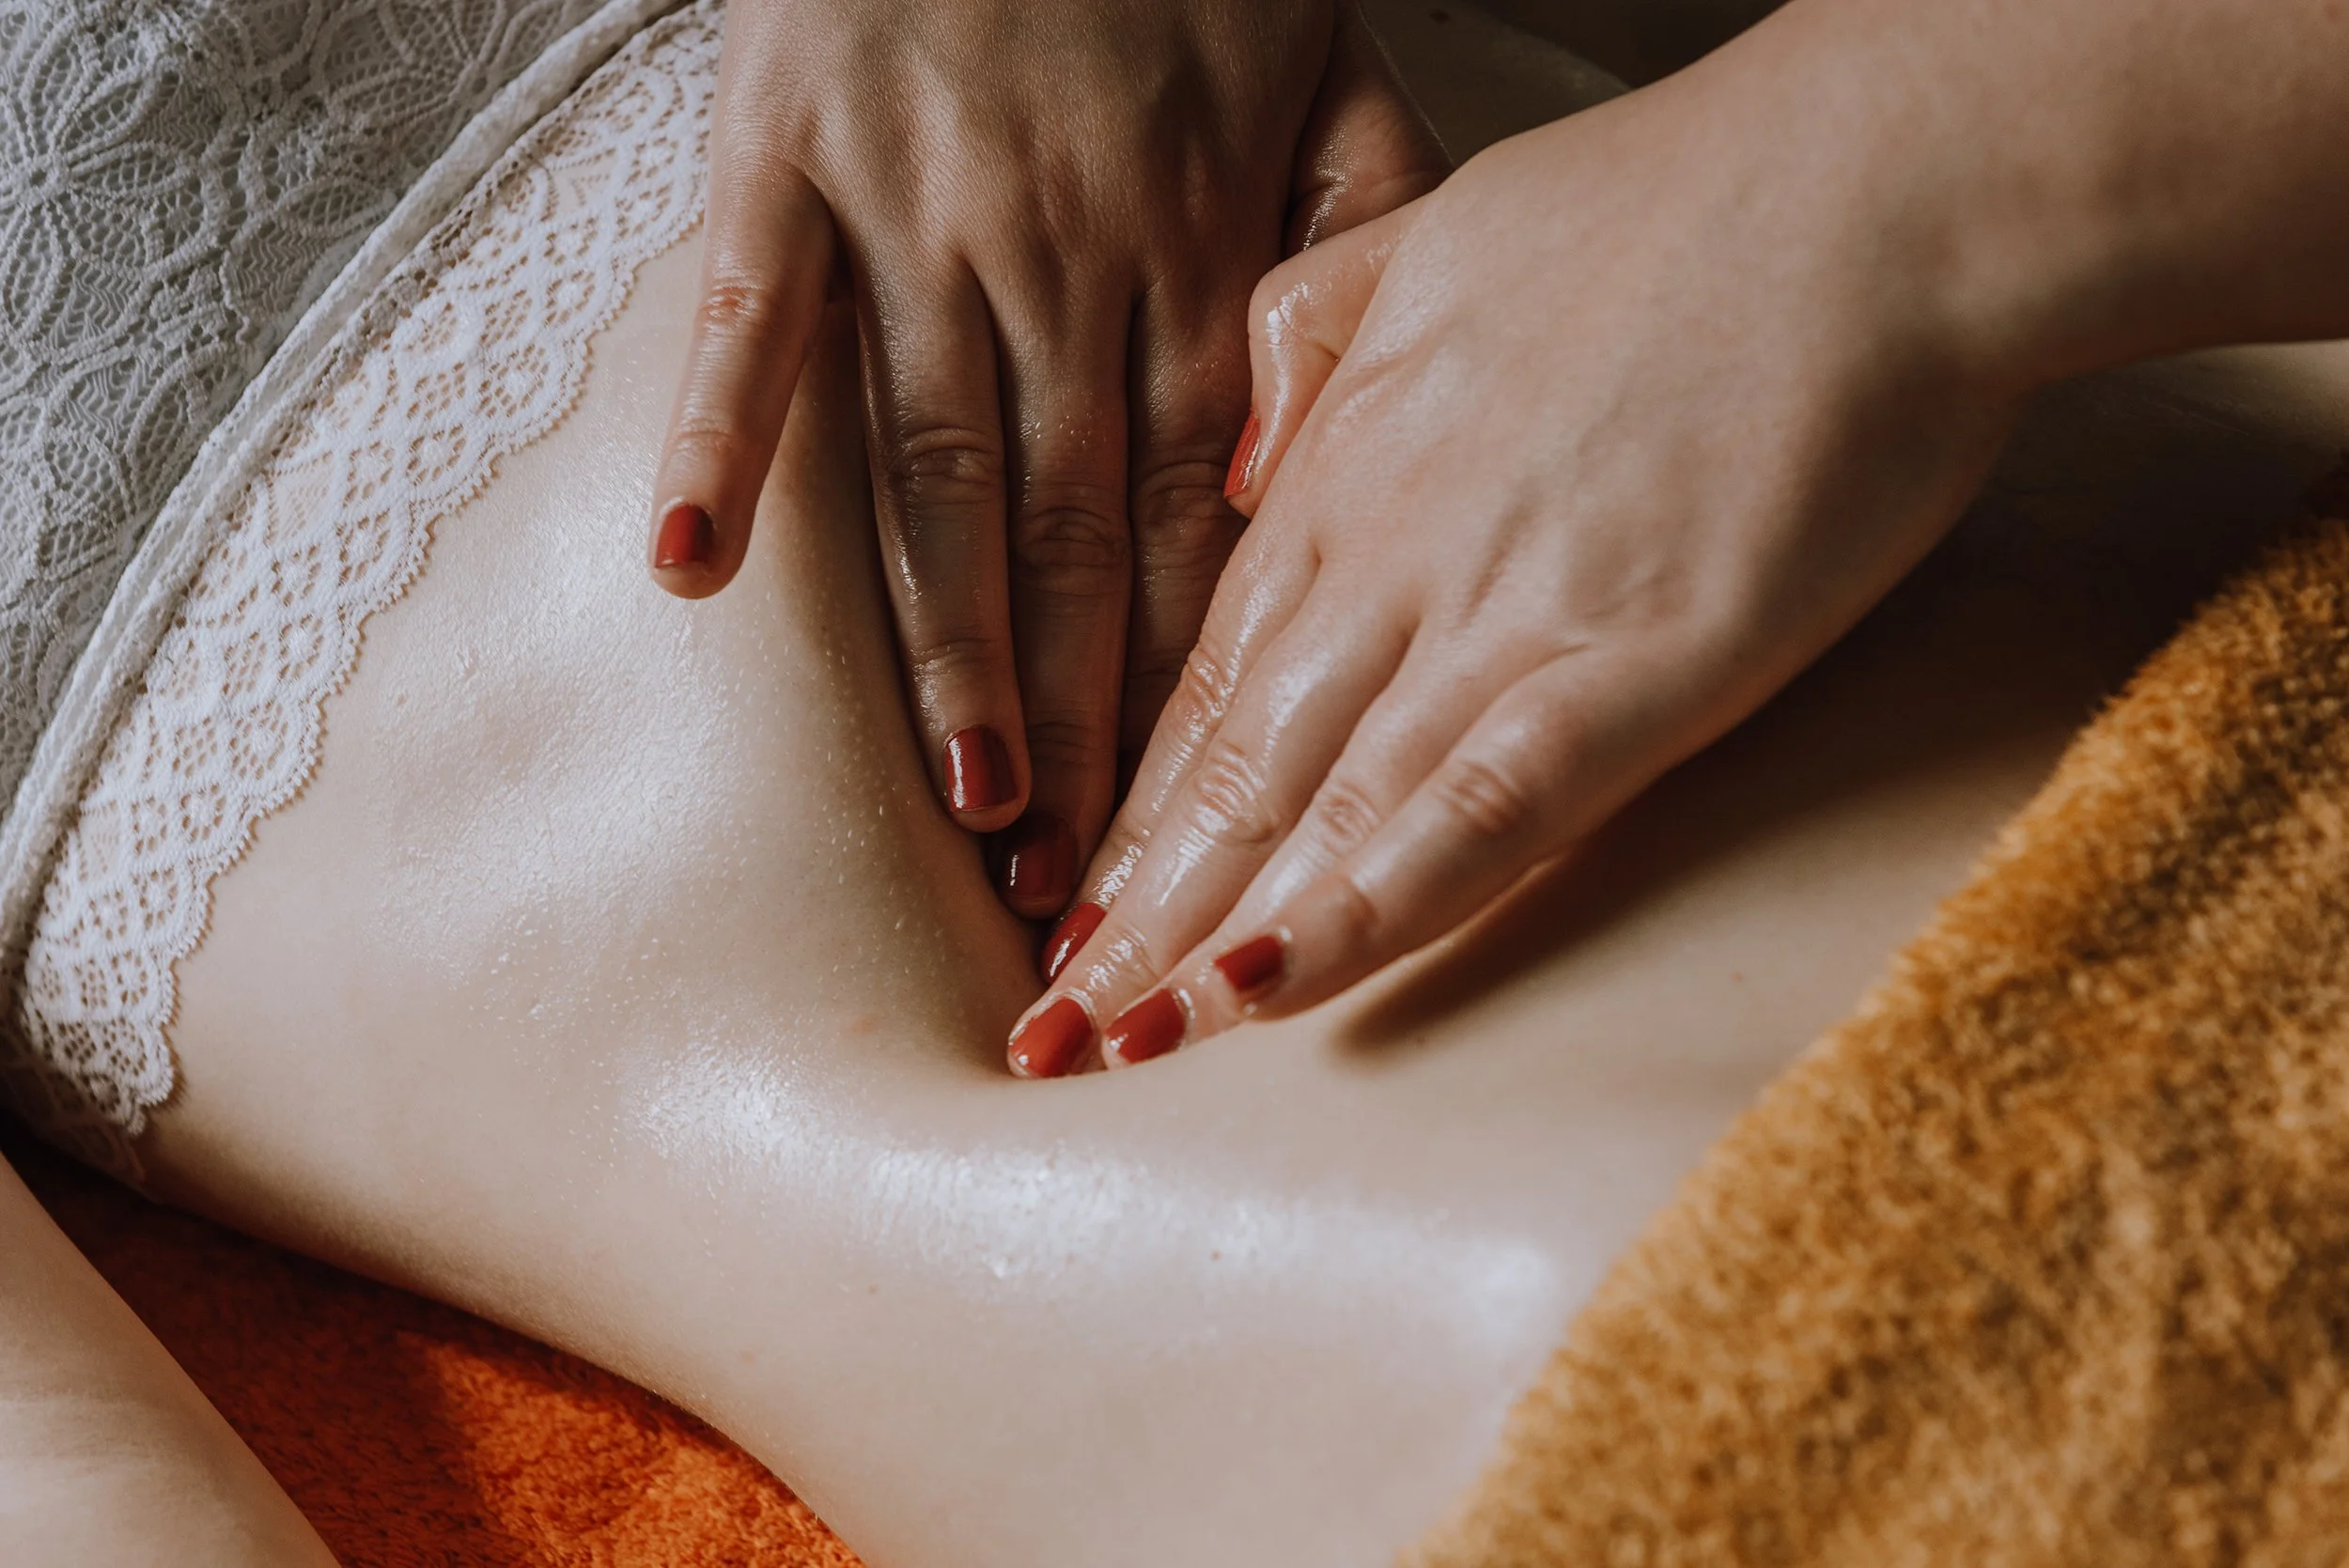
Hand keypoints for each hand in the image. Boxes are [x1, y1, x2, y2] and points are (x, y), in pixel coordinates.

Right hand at [646, 0, 1444, 918]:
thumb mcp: (1330, 74)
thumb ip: (1362, 250)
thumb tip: (1347, 441)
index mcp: (1200, 264)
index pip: (1203, 523)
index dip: (1199, 686)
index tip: (1199, 824)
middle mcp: (1067, 263)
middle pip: (1081, 533)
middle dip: (1093, 720)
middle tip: (1090, 881)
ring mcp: (921, 215)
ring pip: (941, 463)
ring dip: (954, 640)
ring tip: (969, 798)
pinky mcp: (789, 154)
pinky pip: (754, 312)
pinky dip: (720, 436)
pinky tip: (692, 573)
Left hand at [1004, 37, 2040, 1076]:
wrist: (1883, 180)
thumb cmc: (1688, 202)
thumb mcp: (1442, 227)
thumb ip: (1318, 334)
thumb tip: (1244, 467)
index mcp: (1353, 470)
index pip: (1214, 680)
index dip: (1140, 807)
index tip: (1076, 906)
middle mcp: (1395, 555)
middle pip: (1233, 766)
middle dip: (1133, 908)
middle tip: (1048, 1025)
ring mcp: (1504, 611)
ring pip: (1315, 807)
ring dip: (1204, 940)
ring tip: (1117, 1047)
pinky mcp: (1634, 664)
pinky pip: (1469, 812)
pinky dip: (1364, 909)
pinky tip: (1273, 996)